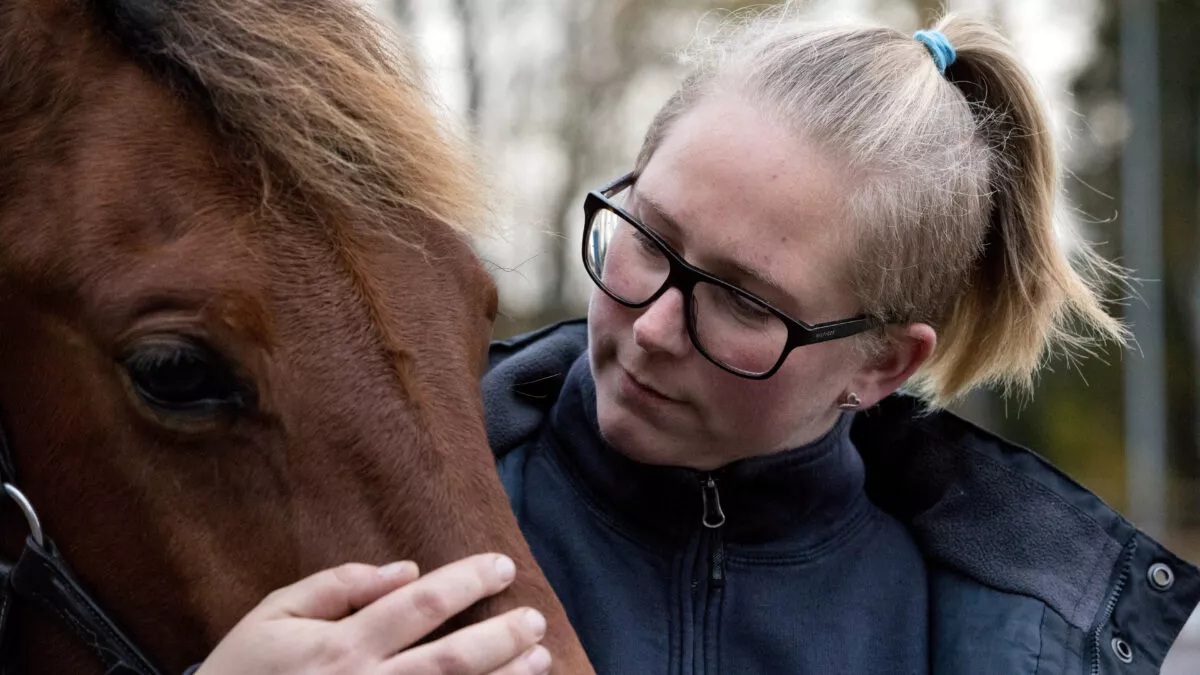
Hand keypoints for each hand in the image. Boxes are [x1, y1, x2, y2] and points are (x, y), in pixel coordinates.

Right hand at [195, 553, 551, 674]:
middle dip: (503, 636)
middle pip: (452, 659)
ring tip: (540, 658)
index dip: (469, 582)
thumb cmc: (244, 674)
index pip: (421, 604)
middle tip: (535, 618)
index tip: (502, 568)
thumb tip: (405, 570)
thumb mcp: (273, 615)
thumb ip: (337, 586)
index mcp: (341, 645)